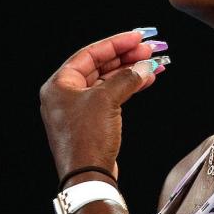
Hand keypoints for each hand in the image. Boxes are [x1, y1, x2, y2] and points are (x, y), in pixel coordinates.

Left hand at [39, 28, 167, 183]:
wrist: (88, 176)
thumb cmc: (86, 139)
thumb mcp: (106, 100)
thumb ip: (126, 79)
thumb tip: (144, 66)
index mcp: (59, 84)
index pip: (90, 53)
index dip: (116, 43)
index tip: (137, 37)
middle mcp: (66, 95)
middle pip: (100, 66)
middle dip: (126, 57)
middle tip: (149, 50)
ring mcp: (78, 109)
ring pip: (108, 81)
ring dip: (131, 72)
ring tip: (154, 64)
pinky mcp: (92, 122)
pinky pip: (111, 97)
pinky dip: (129, 88)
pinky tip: (146, 80)